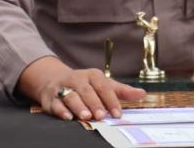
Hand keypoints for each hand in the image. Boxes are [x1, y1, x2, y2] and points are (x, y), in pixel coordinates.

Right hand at [18, 56, 145, 120]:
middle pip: (87, 91)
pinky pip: (55, 104)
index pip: (104, 87)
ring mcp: (62, 88)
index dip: (112, 100)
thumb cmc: (85, 85)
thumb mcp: (104, 84)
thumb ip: (122, 91)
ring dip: (79, 106)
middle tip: (102, 116)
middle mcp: (77, 79)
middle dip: (95, 104)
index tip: (118, 114)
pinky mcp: (50, 98)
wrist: (53, 79)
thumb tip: (142, 94)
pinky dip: (61, 110)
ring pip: (71, 96)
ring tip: (87, 116)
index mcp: (93, 75)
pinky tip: (68, 117)